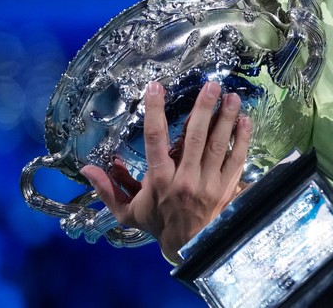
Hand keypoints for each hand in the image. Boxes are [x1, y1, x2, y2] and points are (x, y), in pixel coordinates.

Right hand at [80, 80, 251, 262]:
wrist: (189, 247)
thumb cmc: (158, 224)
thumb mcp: (128, 211)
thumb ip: (108, 189)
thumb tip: (86, 169)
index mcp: (159, 180)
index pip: (155, 140)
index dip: (155, 112)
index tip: (156, 88)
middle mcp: (185, 179)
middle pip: (194, 137)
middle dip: (203, 108)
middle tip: (211, 85)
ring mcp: (209, 183)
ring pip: (218, 145)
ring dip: (226, 118)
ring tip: (232, 96)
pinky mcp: (227, 188)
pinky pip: (236, 159)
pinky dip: (242, 139)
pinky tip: (246, 120)